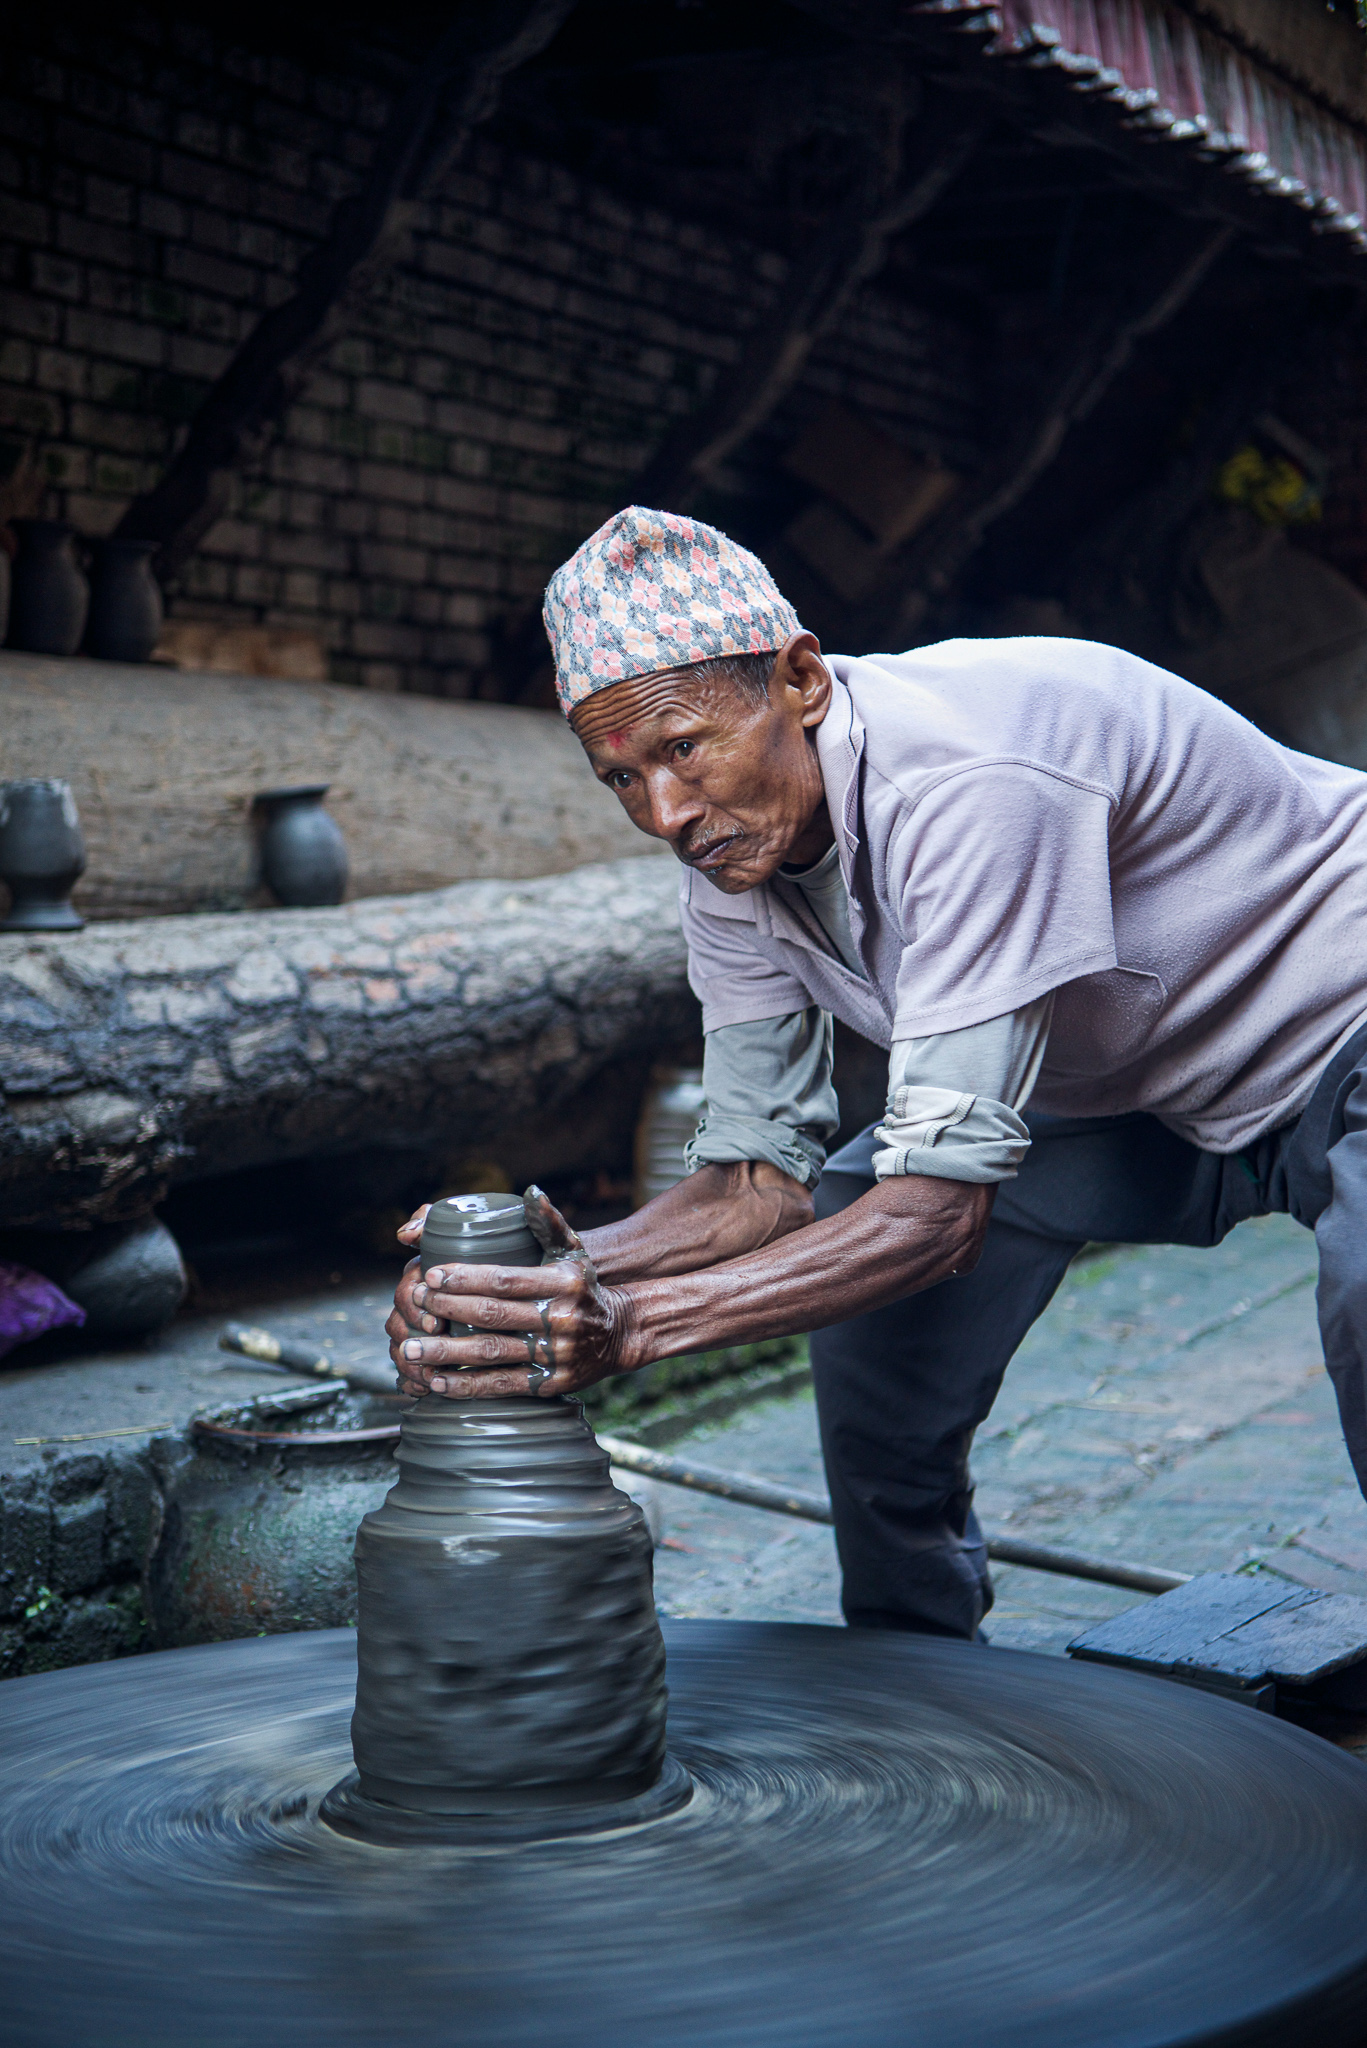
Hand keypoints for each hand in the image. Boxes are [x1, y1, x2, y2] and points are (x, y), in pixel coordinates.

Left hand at [385, 1186, 638, 1399]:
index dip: (464, 1277)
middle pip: (492, 1315)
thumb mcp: (573, 1251)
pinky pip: (502, 1385)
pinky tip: (437, 1381)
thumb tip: (530, 1192)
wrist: (620, 1334)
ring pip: (491, 1353)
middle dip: (447, 1309)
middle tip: (414, 1304)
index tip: (431, 1275)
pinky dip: (467, 1385)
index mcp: (562, 1282)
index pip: (504, 1279)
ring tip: (411, 1349)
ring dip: (447, 1352)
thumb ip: (548, 1223)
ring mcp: (555, 1354)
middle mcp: (560, 1318)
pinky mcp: (550, 1384)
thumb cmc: (584, 1287)